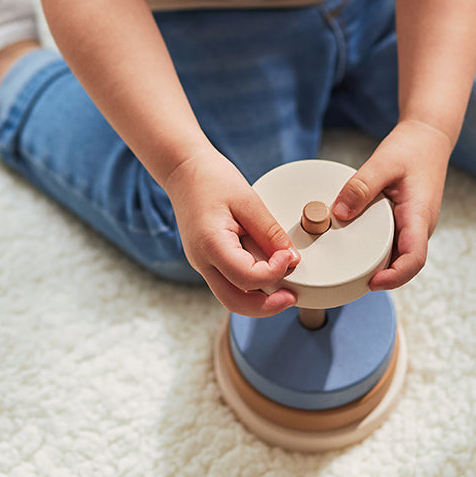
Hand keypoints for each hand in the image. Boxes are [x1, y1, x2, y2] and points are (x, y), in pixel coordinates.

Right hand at [164, 150, 299, 316]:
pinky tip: (266, 273)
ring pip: (230, 298)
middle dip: (267, 307)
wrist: (183, 169)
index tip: (289, 256)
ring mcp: (201, 263)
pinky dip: (249, 286)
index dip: (274, 273)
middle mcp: (202, 261)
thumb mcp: (248, 200)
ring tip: (283, 287)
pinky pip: (228, 283)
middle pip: (235, 303)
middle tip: (292, 297)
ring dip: (258, 300)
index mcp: (210, 244)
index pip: (246, 278)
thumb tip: (292, 258)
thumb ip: (270, 232)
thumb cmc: (211, 179)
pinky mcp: (206, 260)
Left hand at [332, 119, 451, 289]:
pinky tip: (354, 244)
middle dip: (379, 275)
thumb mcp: (383, 162)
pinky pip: (392, 242)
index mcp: (419, 216)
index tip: (372, 282)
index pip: (414, 259)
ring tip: (346, 264)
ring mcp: (414, 225)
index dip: (395, 277)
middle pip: (403, 263)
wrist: (428, 138)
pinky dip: (375, 247)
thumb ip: (361, 186)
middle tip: (346, 278)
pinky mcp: (405, 221)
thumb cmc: (411, 149)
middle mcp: (419, 226)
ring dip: (377, 263)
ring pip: (397, 254)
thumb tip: (338, 212)